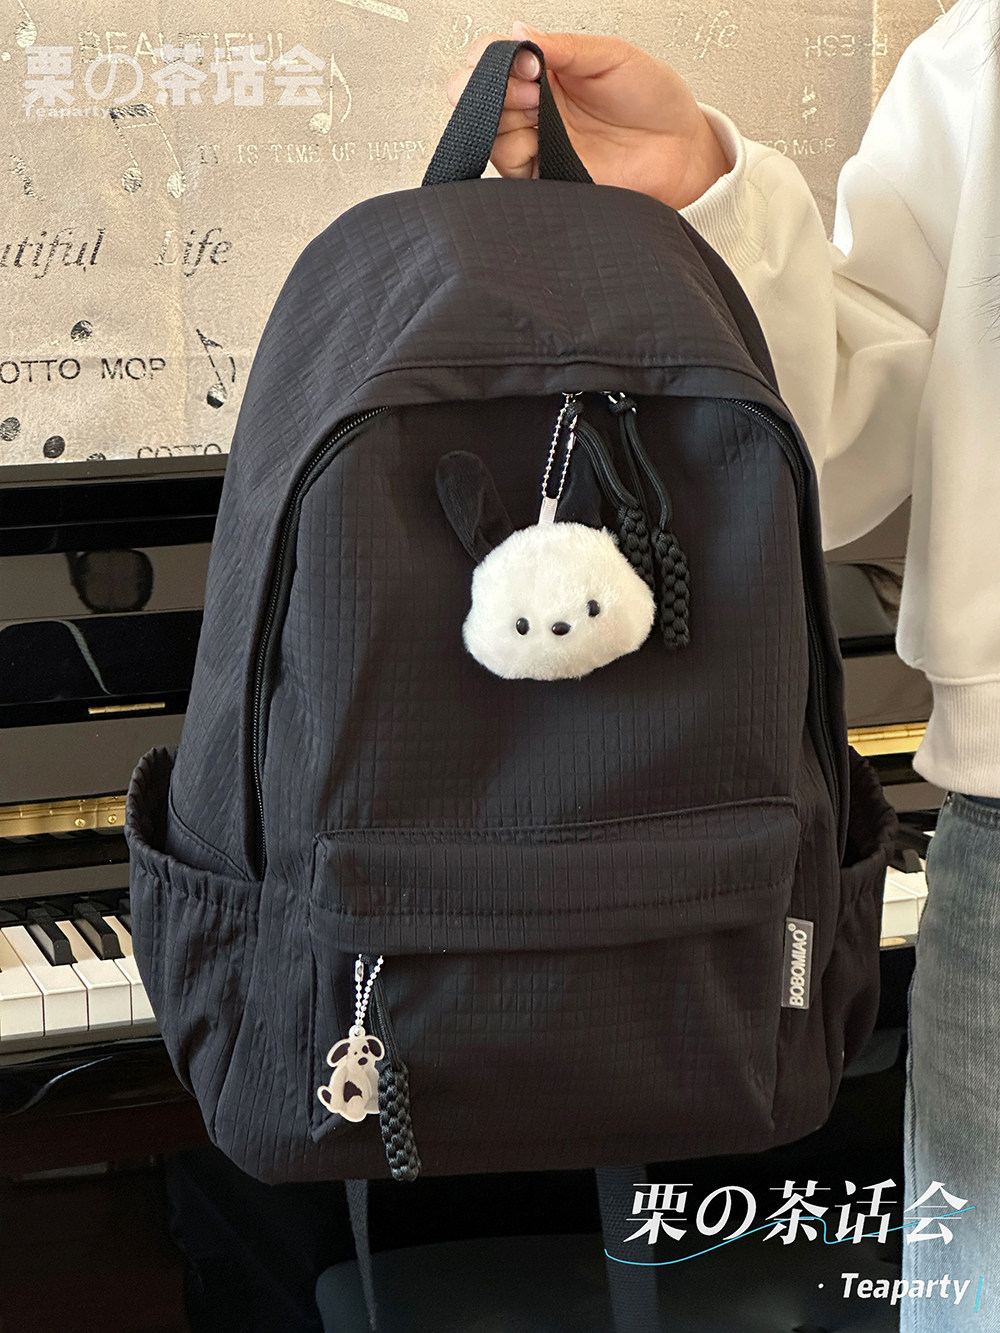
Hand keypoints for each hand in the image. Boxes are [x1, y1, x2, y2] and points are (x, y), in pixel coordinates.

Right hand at [445, 22, 730, 209]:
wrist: (682, 152)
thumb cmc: (656, 101)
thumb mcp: (611, 55)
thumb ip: (563, 47)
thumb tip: (516, 32)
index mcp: (547, 70)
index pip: (492, 59)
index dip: (491, 57)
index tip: (524, 60)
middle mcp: (536, 107)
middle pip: (476, 96)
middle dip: (486, 87)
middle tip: (527, 88)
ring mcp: (538, 143)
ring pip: (488, 133)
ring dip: (499, 118)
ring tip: (536, 110)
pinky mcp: (546, 178)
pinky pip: (510, 171)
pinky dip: (512, 153)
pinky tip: (535, 140)